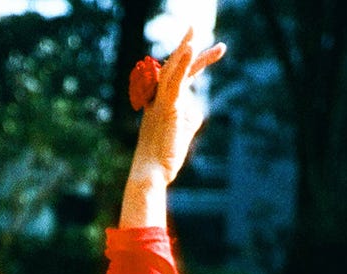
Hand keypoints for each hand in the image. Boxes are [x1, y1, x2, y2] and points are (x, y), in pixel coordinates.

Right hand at [121, 28, 224, 227]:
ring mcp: (160, 104)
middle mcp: (157, 101)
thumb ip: (189, 119)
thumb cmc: (162, 162)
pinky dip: (182, 63)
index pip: (172, 80)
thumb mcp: (180, 136)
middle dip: (184, 48)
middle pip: (171, 68)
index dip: (183, 65)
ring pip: (172, 70)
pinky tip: (192, 47)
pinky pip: (175, 81)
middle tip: (194, 27)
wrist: (149, 174)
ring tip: (194, 30)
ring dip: (185, 48)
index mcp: (158, 106)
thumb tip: (196, 111)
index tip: (196, 54)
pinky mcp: (167, 109)